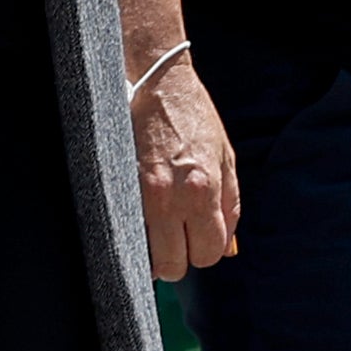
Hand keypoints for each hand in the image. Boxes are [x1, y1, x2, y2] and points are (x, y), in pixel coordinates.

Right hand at [130, 56, 237, 278]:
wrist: (159, 85)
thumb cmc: (195, 119)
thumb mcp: (227, 160)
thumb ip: (230, 207)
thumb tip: (228, 247)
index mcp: (204, 191)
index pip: (208, 254)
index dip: (207, 250)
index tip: (201, 237)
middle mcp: (171, 199)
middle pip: (174, 265)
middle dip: (180, 258)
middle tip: (180, 239)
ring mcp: (141, 196)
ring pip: (147, 255)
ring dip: (155, 250)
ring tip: (161, 229)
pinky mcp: (119, 188)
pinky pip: (129, 230)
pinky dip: (137, 232)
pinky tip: (144, 216)